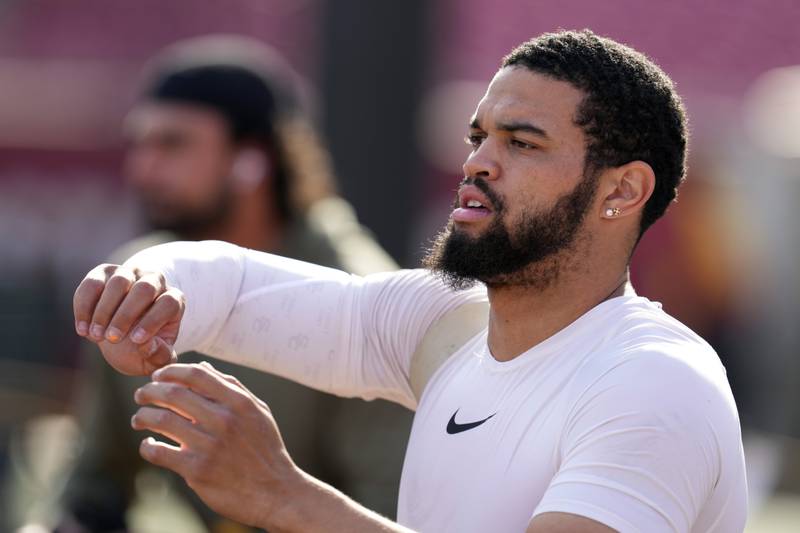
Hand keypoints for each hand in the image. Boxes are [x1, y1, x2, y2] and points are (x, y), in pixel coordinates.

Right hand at [73, 263, 184, 374]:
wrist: (122, 334)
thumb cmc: (143, 346)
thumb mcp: (155, 358)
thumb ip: (159, 356)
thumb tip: (148, 346)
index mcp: (173, 300)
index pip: (168, 303)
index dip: (153, 321)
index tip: (136, 340)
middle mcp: (154, 281)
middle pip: (145, 289)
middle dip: (126, 315)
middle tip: (112, 339)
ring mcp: (130, 274)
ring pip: (119, 282)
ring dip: (104, 311)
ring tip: (96, 336)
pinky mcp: (104, 273)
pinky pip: (93, 283)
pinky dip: (85, 307)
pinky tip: (82, 329)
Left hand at [131, 362, 301, 528]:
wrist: (275, 491)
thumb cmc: (265, 449)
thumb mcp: (258, 412)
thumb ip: (232, 387)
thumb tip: (204, 367)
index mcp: (238, 402)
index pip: (196, 374)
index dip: (171, 371)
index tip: (158, 376)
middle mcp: (224, 421)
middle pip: (173, 394)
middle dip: (150, 391)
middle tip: (141, 395)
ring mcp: (209, 446)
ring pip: (161, 420)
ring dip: (143, 416)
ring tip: (139, 418)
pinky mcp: (197, 471)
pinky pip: (159, 452)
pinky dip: (147, 446)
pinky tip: (148, 444)